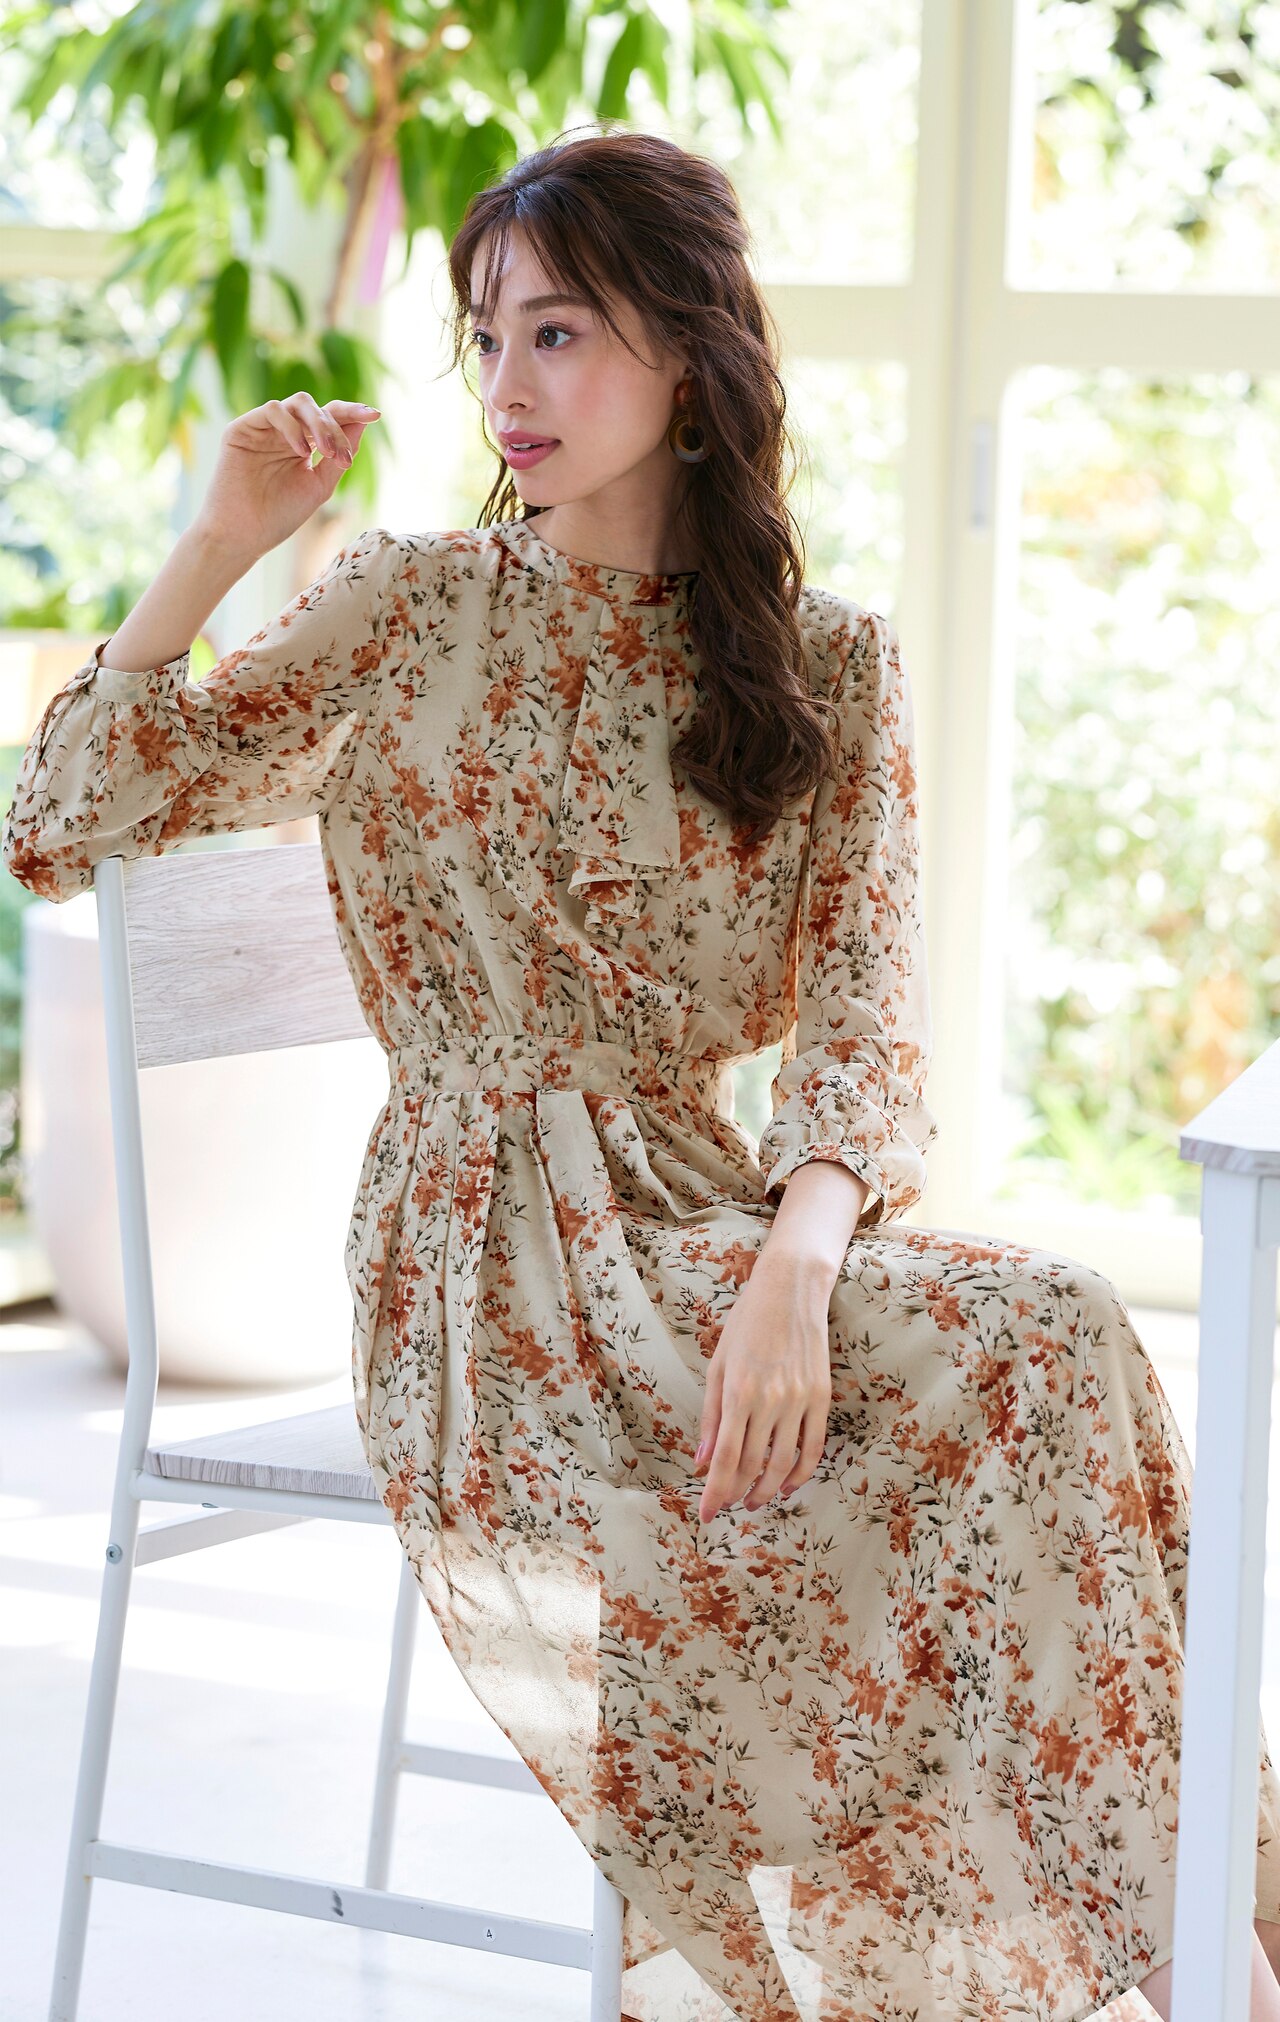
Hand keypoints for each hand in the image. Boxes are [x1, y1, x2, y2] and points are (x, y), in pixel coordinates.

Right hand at [193, 393, 382, 558]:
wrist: (244, 536)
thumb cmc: (279, 516)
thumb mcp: (319, 486)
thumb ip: (339, 455)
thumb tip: (363, 425)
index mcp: (303, 444)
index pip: (330, 418)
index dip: (353, 414)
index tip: (376, 415)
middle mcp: (284, 432)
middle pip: (317, 408)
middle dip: (337, 426)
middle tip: (342, 455)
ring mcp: (263, 428)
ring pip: (297, 403)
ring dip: (319, 424)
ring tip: (327, 452)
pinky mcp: (242, 428)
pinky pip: (272, 410)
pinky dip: (291, 426)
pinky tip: (300, 451)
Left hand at [692, 1250, 833, 1521]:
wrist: (791, 1290)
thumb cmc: (746, 1323)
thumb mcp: (718, 1365)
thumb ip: (711, 1416)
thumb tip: (702, 1462)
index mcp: (739, 1392)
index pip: (726, 1457)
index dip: (716, 1491)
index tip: (707, 1514)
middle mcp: (770, 1400)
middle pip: (753, 1465)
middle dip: (737, 1493)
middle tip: (728, 1506)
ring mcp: (799, 1400)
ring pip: (784, 1463)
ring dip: (767, 1490)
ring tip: (754, 1501)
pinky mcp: (821, 1397)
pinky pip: (813, 1447)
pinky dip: (800, 1472)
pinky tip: (787, 1484)